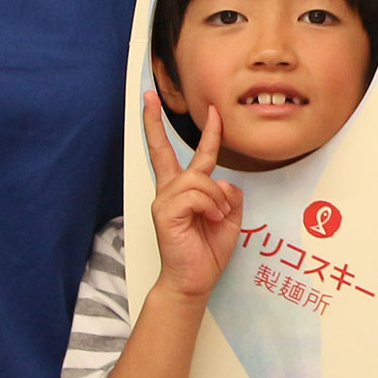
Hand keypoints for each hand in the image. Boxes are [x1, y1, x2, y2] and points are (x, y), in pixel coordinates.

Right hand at [142, 93, 242, 301]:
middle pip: (161, 151)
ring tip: (216, 216)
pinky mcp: (164, 212)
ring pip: (199, 178)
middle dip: (153, 122)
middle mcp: (170, 191)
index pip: (192, 155)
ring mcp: (164, 200)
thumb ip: (229, 195)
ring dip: (216, 198)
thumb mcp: (229, 218)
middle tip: (148, 96)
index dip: (205, 132)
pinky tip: (210, 219)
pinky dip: (210, 206)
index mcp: (184, 191)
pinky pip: (196, 194)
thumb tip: (223, 181)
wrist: (194, 281)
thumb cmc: (207, 252)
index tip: (211, 109)